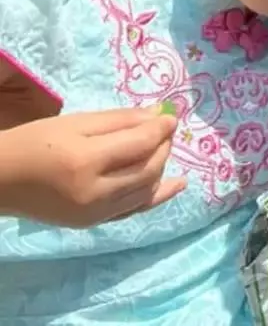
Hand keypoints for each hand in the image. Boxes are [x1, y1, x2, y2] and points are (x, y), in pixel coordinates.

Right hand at [0, 107, 185, 227]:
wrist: (2, 180)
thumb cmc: (36, 142)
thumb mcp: (76, 122)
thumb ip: (120, 120)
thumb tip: (157, 114)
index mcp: (87, 161)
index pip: (140, 144)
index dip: (162, 128)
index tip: (171, 114)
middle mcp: (94, 193)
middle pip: (148, 169)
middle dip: (164, 146)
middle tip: (167, 129)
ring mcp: (93, 214)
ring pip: (145, 191)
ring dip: (161, 167)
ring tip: (165, 147)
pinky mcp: (91, 225)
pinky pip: (132, 210)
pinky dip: (156, 196)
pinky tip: (176, 184)